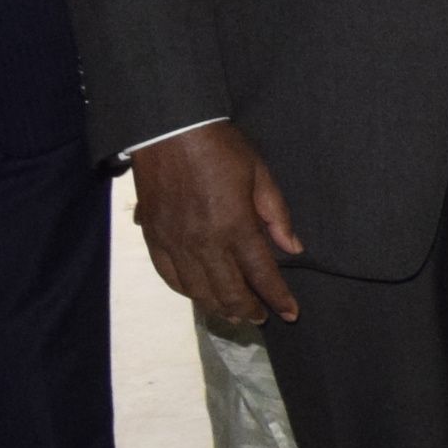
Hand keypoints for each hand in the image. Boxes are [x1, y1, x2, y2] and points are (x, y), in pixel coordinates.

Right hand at [130, 122, 302, 326]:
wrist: (168, 129)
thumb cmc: (220, 148)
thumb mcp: (260, 175)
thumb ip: (277, 216)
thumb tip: (293, 248)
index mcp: (235, 226)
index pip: (262, 274)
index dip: (278, 298)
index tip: (291, 314)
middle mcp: (204, 241)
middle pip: (228, 290)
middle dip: (247, 310)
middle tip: (260, 319)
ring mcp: (175, 241)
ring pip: (197, 290)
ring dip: (217, 306)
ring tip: (233, 313)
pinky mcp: (153, 236)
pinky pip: (168, 275)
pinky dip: (185, 290)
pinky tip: (197, 294)